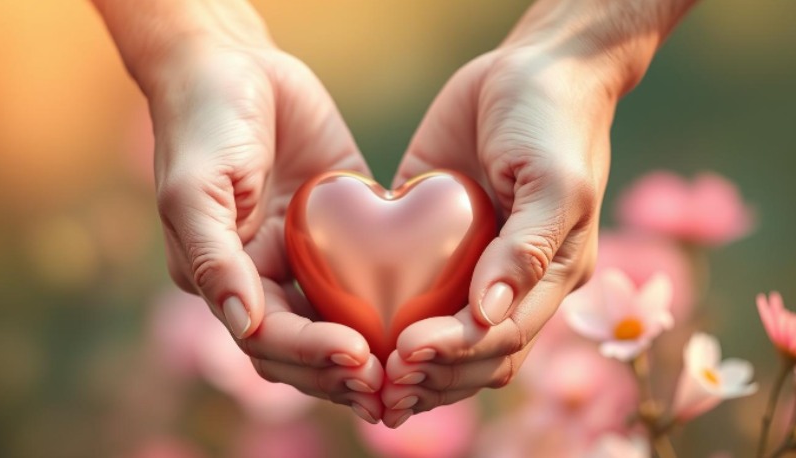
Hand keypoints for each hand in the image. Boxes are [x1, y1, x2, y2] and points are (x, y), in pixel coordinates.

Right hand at [121, 8, 385, 420]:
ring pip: (342, 319)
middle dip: (344, 367)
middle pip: (307, 345)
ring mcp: (307, 254)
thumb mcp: (194, 189)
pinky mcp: (344, 225)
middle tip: (390, 380)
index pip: (268, 337)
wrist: (234, 64)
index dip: (310, 352)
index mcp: (227, 279)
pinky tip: (432, 312)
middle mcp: (268, 277)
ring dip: (375, 347)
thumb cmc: (202, 124)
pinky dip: (396, 298)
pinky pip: (372, 269)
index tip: (356, 355)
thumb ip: (214, 259)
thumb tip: (244, 325)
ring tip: (414, 366)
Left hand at [380, 0, 670, 425]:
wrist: (533, 66)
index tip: (407, 353)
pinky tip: (345, 324)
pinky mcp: (430, 234)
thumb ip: (528, 249)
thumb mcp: (556, 181)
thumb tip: (489, 316)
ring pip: (436, 331)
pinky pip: (404, 281)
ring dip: (403, 361)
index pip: (501, 339)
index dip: (456, 355)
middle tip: (379, 380)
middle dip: (427, 373)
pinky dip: (380, 310)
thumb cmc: (556, 121)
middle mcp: (507, 282)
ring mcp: (468, 261)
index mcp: (546, 278)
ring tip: (359, 375)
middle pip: (469, 353)